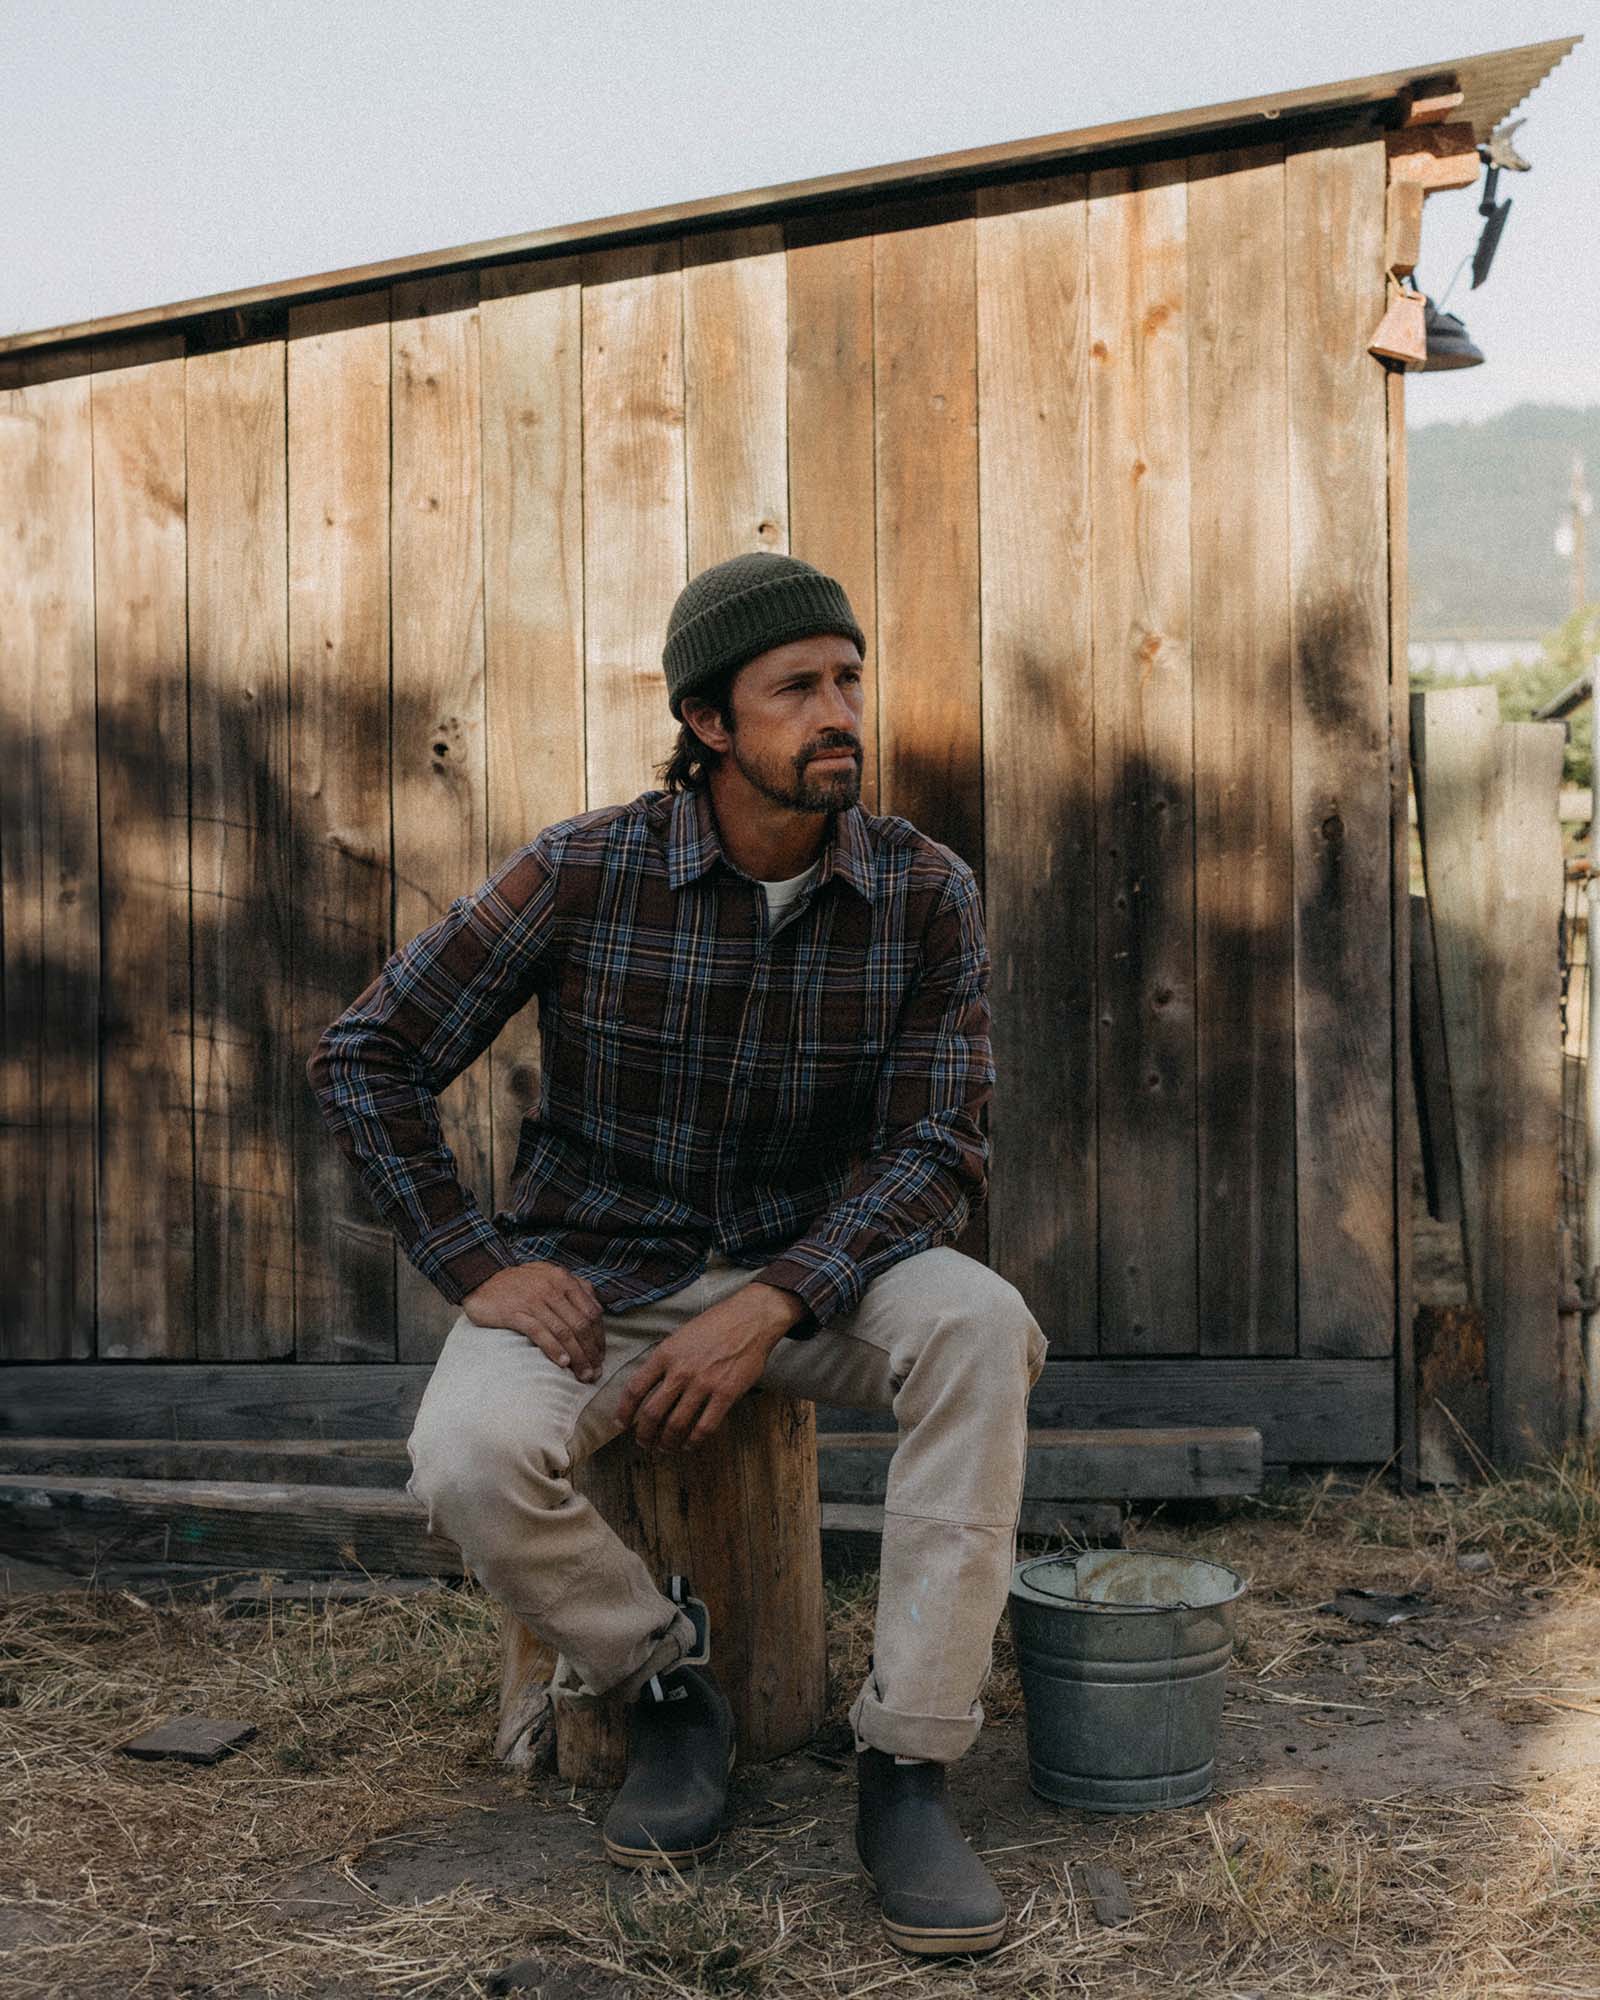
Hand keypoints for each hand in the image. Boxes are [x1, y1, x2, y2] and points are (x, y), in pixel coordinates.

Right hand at [462, 1262, 603, 1382]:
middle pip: (580, 1325)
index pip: (591, 1312)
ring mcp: (533, 1300)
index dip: (599, 1337)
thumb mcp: (549, 1277)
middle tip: (594, 1372)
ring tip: (582, 1374)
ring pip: (563, 1332)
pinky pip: (539, 1333)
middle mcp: (552, 1288)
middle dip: (591, 1352)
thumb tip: (596, 1312)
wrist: (482, 1278)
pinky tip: (562, 1363)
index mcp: (563, 1279)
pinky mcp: (514, 1313)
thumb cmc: (519, 1283)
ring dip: (577, 1356)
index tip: (600, 1357)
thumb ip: (573, 1289)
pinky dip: (553, 1349)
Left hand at [617, 1283, 805, 1451]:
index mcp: (665, 1354)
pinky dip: (694, 1442)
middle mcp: (680, 1371)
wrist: (749, 1319)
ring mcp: (703, 1384)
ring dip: (667, 1443)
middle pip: (652, 1414)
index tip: (621, 1424)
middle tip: (644, 1443)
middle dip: (644, 1435)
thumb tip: (650, 1387)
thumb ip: (665, 1361)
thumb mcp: (680, 1336)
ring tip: (665, 1448)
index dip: (624, 1412)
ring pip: (676, 1425)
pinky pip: (704, 1427)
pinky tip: (690, 1445)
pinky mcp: (725, 1394)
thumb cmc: (715, 1325)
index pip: (635, 1389)